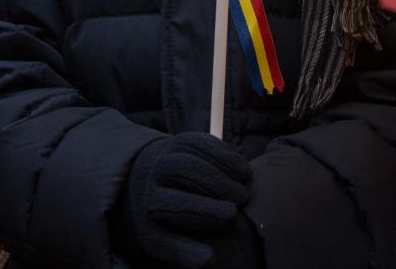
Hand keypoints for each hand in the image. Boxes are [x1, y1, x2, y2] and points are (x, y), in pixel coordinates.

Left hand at [118, 132, 251, 268]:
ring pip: (196, 151)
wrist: (153, 187)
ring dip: (225, 165)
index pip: (174, 205)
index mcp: (151, 202)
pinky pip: (204, 140)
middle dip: (217, 182)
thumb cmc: (169, 223)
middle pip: (185, 169)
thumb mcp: (169, 241)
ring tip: (245, 183)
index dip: (205, 209)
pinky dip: (225, 152)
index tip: (231, 215)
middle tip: (242, 198)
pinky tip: (242, 168)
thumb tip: (210, 262)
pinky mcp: (182, 140)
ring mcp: (168, 152)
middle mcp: (155, 172)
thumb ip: (187, 252)